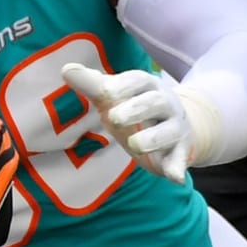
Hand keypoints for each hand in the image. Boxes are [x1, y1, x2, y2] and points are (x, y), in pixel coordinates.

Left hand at [61, 63, 202, 184]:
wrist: (176, 127)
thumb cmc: (135, 108)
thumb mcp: (114, 96)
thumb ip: (92, 85)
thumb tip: (66, 69)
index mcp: (147, 86)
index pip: (138, 80)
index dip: (123, 85)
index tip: (105, 91)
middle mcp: (165, 103)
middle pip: (155, 102)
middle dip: (135, 109)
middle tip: (113, 118)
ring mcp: (174, 127)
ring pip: (168, 131)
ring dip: (152, 138)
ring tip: (134, 144)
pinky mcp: (180, 151)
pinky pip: (180, 158)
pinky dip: (177, 167)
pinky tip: (174, 177)